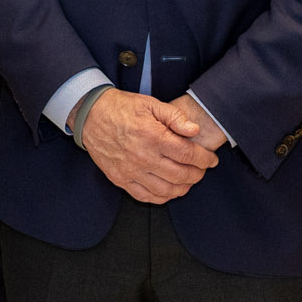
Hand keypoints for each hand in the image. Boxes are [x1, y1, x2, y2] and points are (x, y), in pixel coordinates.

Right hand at [81, 89, 218, 203]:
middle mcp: (143, 157)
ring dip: (184, 187)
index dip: (205, 159)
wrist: (90, 115)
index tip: (211, 160)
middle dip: (198, 174)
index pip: (188, 154)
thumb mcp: (150, 104)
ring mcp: (130, 171)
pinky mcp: (120, 179)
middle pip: (181, 175)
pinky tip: (170, 190)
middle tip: (202, 169)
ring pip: (166, 190)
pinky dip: (162, 197)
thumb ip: (175, 117)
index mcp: (152, 136)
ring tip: (189, 180)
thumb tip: (194, 130)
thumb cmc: (121, 108)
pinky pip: (146, 196)